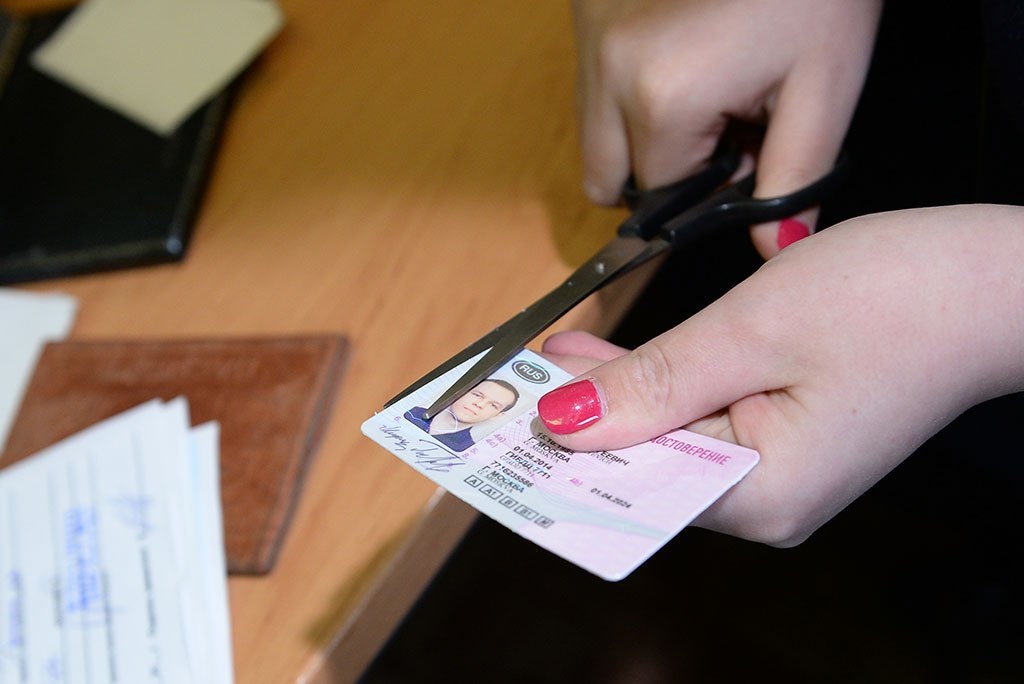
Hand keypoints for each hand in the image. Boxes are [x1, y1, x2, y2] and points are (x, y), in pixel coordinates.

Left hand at [539, 205, 1023, 545]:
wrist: (997, 279)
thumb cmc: (892, 300)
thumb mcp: (750, 332)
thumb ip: (654, 383)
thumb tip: (566, 423)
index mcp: (761, 495)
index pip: (633, 491)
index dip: (560, 458)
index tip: (498, 431)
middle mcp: (767, 499)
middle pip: (646, 466)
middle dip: (578, 420)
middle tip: (512, 379)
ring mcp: (779, 468)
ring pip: (668, 437)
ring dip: (613, 397)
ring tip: (552, 357)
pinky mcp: (786, 431)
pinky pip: (700, 417)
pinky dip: (656, 386)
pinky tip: (612, 357)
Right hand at [572, 0, 880, 255]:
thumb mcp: (824, 86)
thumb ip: (795, 180)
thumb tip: (777, 251)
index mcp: (662, 98)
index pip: (660, 198)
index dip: (707, 188)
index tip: (747, 146)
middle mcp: (607, 69)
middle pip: (604, 179)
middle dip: (659, 173)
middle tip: (720, 126)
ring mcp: (589, 34)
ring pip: (592, 134)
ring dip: (640, 133)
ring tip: (705, 83)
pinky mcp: (585, 8)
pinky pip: (590, 83)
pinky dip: (628, 89)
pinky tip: (681, 53)